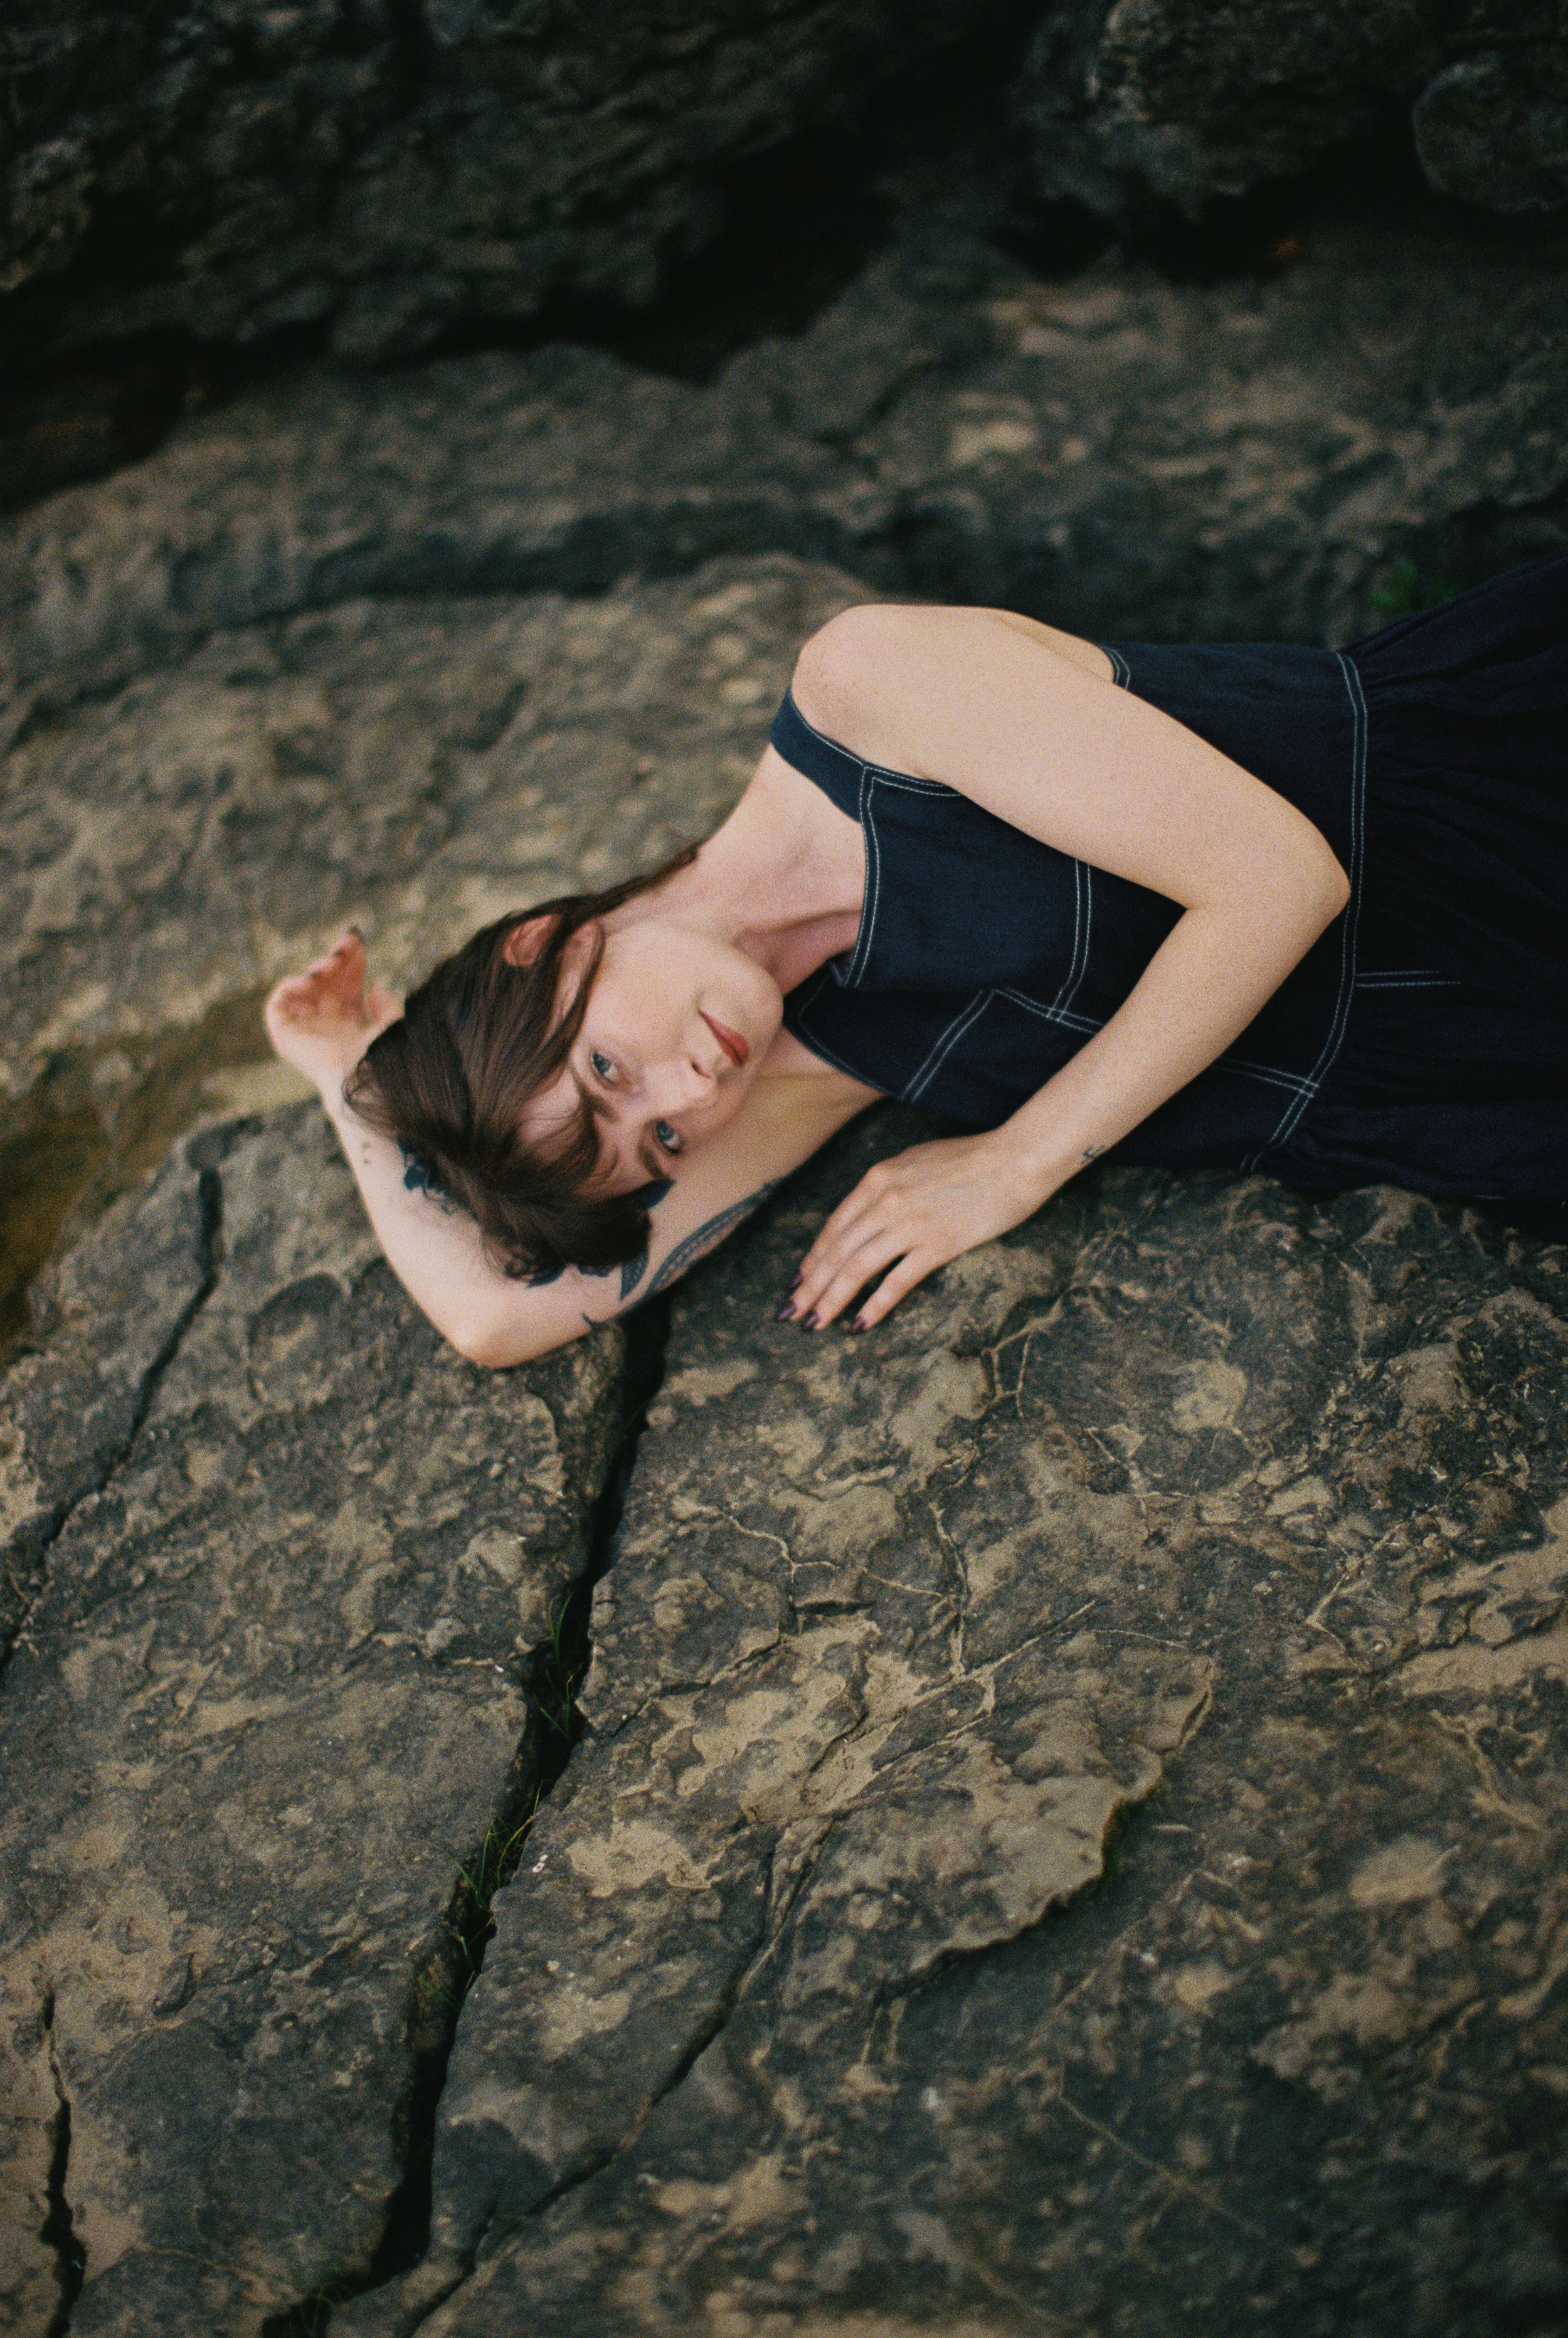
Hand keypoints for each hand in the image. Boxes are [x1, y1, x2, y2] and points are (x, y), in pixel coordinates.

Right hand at [264, 931, 399, 1097]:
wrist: (362, 1079)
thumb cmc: (383, 1058)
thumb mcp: (393, 1026)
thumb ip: (387, 1007)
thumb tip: (373, 988)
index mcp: (352, 1031)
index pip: (346, 990)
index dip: (351, 964)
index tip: (358, 941)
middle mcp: (327, 1032)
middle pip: (326, 985)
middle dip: (336, 959)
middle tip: (349, 940)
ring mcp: (305, 1034)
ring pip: (304, 990)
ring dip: (317, 969)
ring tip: (333, 961)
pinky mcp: (284, 1037)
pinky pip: (277, 1005)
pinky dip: (290, 985)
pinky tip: (311, 979)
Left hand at [786, 1130, 1050, 1331]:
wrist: (1014, 1158)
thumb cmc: (972, 1158)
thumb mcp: (916, 1160)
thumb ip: (888, 1185)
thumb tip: (870, 1209)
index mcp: (877, 1179)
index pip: (834, 1227)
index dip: (813, 1258)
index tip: (799, 1282)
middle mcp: (885, 1201)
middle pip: (837, 1251)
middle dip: (810, 1287)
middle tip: (791, 1313)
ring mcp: (909, 1224)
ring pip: (857, 1269)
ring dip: (831, 1300)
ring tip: (813, 1323)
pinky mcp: (937, 1245)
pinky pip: (896, 1282)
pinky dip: (874, 1306)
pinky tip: (858, 1325)